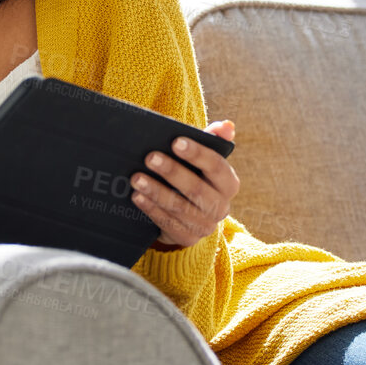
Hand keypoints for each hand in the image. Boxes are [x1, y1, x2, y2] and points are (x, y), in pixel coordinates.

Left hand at [135, 120, 237, 251]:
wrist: (187, 214)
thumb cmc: (194, 176)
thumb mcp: (202, 158)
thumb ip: (212, 140)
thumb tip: (226, 126)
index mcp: (229, 183)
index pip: (216, 166)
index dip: (197, 154)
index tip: (176, 141)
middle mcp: (222, 207)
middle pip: (196, 189)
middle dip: (172, 172)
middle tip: (150, 157)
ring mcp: (206, 226)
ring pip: (179, 207)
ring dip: (156, 191)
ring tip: (136, 178)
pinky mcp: (188, 239)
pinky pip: (168, 224)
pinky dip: (151, 209)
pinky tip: (137, 196)